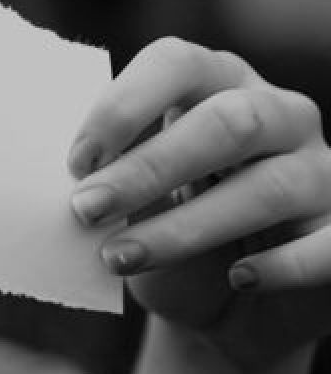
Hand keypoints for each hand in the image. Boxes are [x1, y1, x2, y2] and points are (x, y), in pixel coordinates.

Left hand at [67, 37, 330, 370]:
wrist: (221, 309)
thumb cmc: (164, 231)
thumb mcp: (132, 196)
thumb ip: (108, 173)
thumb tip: (70, 180)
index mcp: (216, 84)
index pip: (177, 64)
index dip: (124, 105)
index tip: (75, 160)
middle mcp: (278, 114)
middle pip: (226, 123)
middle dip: (148, 167)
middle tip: (85, 208)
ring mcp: (321, 170)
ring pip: (269, 188)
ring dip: (186, 227)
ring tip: (120, 258)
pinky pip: (329, 244)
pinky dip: (283, 264)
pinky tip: (238, 279)